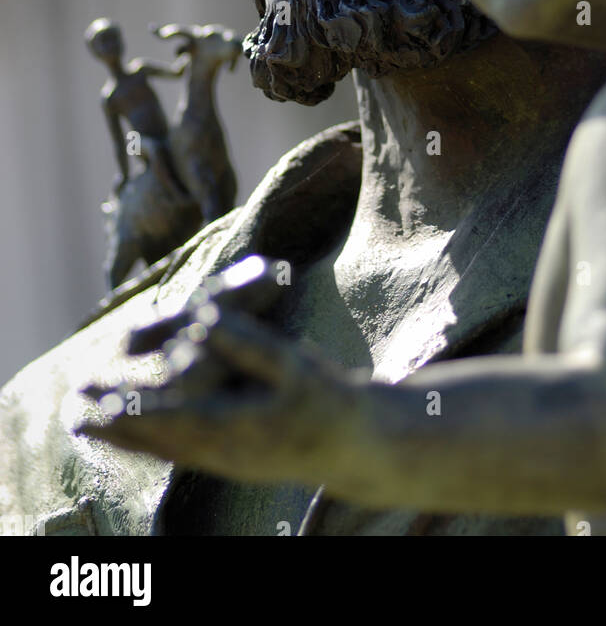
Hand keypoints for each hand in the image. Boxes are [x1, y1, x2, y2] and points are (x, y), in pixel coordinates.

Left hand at [74, 256, 357, 483]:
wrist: (357, 446)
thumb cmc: (331, 400)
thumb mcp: (296, 364)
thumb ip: (246, 342)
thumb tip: (204, 318)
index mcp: (238, 428)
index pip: (172, 420)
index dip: (133, 411)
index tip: (99, 403)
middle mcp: (223, 453)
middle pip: (156, 440)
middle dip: (113, 426)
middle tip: (74, 412)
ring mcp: (224, 462)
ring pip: (162, 451)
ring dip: (123, 438)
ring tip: (86, 424)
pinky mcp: (229, 462)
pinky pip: (176, 457)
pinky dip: (147, 446)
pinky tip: (129, 438)